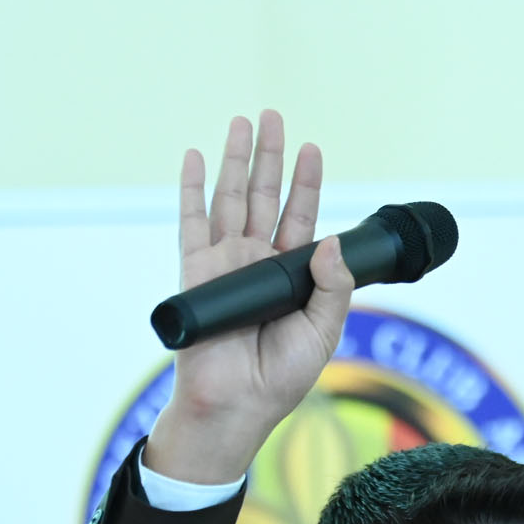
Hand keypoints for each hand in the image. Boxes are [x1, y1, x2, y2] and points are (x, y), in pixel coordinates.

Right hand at [143, 110, 354, 483]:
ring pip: (229, 199)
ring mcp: (225, 264)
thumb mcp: (322, 331)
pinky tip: (194, 156)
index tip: (313, 149)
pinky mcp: (196, 273)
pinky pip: (191, 222)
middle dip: (269, 156)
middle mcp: (257, 262)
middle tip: (272, 116)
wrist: (236, 406)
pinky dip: (191, 188)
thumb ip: (333, 287)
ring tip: (243, 122)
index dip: (307, 183)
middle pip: (264, 196)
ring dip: (235, 160)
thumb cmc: (280, 378)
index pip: (301, 217)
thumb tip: (332, 239)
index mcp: (292, 276)